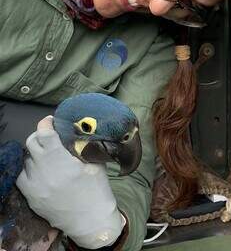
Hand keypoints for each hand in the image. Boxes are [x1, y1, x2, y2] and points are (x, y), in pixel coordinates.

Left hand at [16, 116, 125, 248]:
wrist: (91, 221)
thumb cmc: (97, 191)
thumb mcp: (96, 164)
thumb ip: (83, 147)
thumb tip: (77, 132)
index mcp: (62, 162)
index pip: (45, 135)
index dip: (46, 123)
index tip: (51, 121)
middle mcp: (44, 172)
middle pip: (31, 143)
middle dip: (40, 135)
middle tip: (50, 136)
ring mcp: (35, 186)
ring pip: (26, 159)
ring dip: (35, 153)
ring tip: (47, 154)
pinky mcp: (31, 198)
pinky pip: (22, 176)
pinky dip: (30, 169)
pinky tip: (41, 170)